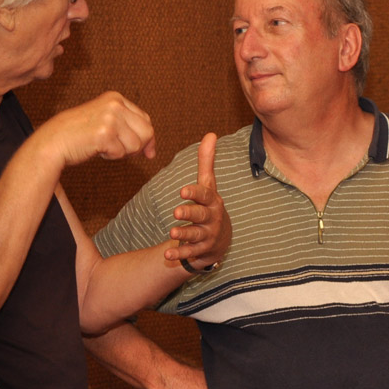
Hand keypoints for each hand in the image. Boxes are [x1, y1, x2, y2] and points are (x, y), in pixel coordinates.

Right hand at [35, 91, 155, 167]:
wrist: (54, 140)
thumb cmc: (79, 134)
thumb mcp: (106, 122)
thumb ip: (128, 128)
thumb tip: (152, 151)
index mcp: (116, 98)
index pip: (146, 119)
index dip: (148, 139)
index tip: (148, 152)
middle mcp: (115, 105)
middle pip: (147, 132)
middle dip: (137, 147)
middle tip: (119, 150)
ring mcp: (110, 118)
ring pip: (136, 145)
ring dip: (121, 152)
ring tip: (103, 146)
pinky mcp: (105, 133)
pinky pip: (121, 153)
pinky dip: (110, 156)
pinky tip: (96, 149)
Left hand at [166, 132, 230, 269]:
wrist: (221, 239)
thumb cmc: (210, 206)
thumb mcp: (209, 185)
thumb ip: (207, 162)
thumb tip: (210, 134)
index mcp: (213, 201)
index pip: (205, 195)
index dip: (195, 193)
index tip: (182, 191)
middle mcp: (212, 218)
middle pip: (202, 215)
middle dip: (190, 213)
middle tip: (176, 211)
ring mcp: (208, 235)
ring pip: (196, 235)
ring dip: (184, 234)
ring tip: (172, 233)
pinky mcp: (202, 251)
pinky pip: (191, 253)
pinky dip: (180, 254)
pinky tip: (167, 255)